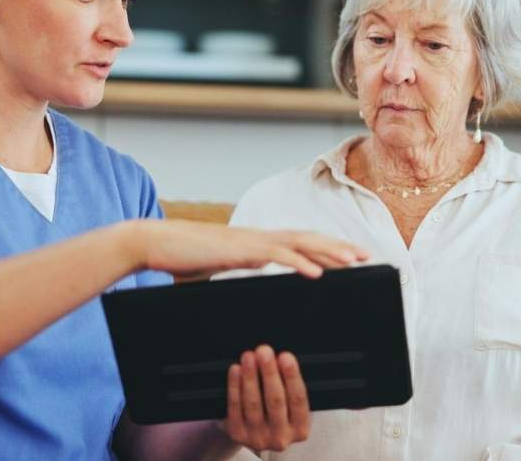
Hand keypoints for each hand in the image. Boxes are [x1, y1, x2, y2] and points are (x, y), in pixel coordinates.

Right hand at [128, 219, 368, 278]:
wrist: (153, 242)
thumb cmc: (179, 257)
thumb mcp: (213, 269)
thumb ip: (231, 273)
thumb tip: (241, 282)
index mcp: (254, 243)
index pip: (298, 243)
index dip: (325, 248)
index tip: (348, 256)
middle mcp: (257, 238)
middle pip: (308, 239)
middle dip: (338, 247)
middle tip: (366, 256)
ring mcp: (250, 242)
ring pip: (299, 243)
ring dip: (329, 251)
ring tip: (353, 260)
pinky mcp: (239, 250)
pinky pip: (276, 255)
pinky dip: (299, 262)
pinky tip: (317, 272)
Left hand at [223, 345, 309, 452]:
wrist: (249, 434)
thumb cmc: (274, 411)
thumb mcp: (289, 405)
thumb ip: (288, 385)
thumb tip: (278, 358)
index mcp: (300, 429)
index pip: (298, 400)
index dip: (292, 377)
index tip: (286, 356)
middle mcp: (281, 438)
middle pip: (275, 400)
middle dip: (269, 372)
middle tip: (264, 351)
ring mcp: (258, 438)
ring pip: (253, 403)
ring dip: (250, 376)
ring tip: (249, 356)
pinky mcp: (238, 434)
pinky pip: (235, 406)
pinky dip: (235, 386)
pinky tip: (236, 370)